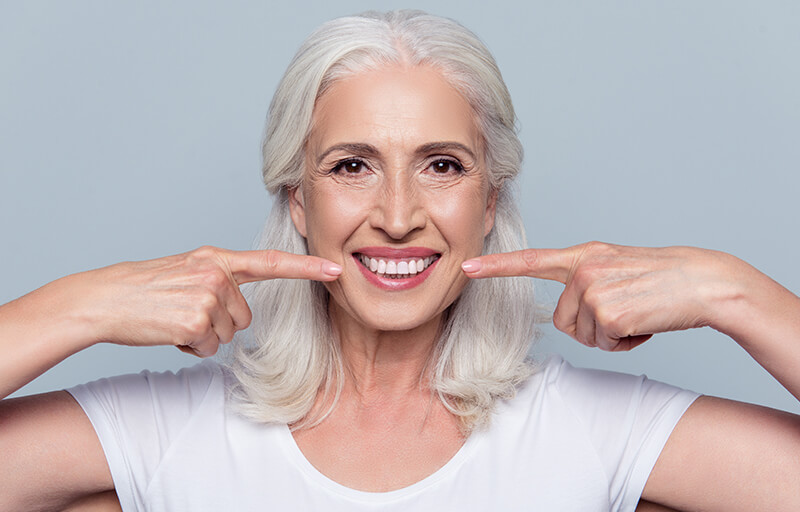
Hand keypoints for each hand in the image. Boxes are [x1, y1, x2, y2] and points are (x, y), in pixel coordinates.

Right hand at [70, 246, 340, 356]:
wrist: (105, 299)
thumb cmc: (146, 289)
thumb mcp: (187, 270)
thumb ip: (220, 278)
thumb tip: (241, 308)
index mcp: (216, 258)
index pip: (270, 262)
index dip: (306, 268)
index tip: (335, 269)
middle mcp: (216, 273)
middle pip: (245, 316)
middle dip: (219, 322)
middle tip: (184, 312)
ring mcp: (207, 296)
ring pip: (228, 334)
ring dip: (204, 336)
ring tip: (175, 319)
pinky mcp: (196, 320)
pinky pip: (210, 348)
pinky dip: (191, 347)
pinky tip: (170, 331)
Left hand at [462, 242, 747, 350]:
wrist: (703, 282)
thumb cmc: (663, 280)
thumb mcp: (618, 269)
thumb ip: (588, 281)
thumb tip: (569, 314)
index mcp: (585, 255)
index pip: (533, 261)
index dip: (497, 268)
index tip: (466, 268)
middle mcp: (583, 268)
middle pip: (562, 320)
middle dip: (590, 328)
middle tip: (624, 313)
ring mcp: (593, 288)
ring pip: (582, 335)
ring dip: (609, 336)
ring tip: (637, 314)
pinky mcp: (606, 311)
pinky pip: (604, 343)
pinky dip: (625, 343)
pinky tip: (644, 323)